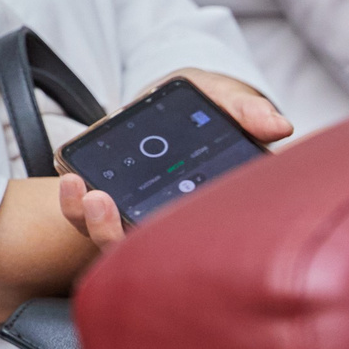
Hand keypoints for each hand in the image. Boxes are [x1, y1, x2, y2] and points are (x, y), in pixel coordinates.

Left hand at [47, 69, 289, 256]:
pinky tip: (71, 177)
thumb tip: (278, 126)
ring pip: (113, 239)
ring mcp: (136, 212)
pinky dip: (73, 202)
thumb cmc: (204, 106)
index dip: (186, 242)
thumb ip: (247, 112)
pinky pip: (85, 214)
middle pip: (149, 248)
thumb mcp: (225, 99)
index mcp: (208, 207)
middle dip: (124, 235)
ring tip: (88, 191)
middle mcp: (172, 218)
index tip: (166, 225)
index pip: (201, 239)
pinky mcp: (104, 198)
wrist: (166, 100)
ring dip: (94, 223)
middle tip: (105, 203)